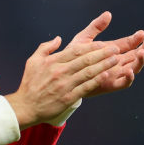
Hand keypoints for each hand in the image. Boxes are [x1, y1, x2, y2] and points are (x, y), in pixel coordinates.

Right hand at [5, 37, 119, 129]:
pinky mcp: (69, 97)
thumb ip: (45, 47)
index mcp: (52, 61)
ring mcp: (65, 85)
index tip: (102, 43)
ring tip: (116, 60)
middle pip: (85, 60)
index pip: (75, 51)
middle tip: (115, 49)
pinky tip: (106, 75)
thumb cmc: (30, 82)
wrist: (27, 105)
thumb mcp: (33, 60)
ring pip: (88, 73)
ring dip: (104, 65)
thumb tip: (59, 39)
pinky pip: (86, 87)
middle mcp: (60, 71)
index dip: (91, 47)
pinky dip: (97, 80)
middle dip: (102, 54)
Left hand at [65, 11, 143, 96]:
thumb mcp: (84, 38)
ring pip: (133, 69)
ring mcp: (114, 74)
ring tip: (142, 53)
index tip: (141, 33)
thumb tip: (108, 13)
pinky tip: (130, 71)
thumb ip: (96, 27)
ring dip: (139, 62)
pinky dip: (128, 78)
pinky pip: (123, 83)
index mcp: (110, 51)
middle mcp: (115, 63)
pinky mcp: (109, 84)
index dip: (135, 39)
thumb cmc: (74, 55)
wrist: (65, 73)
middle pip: (134, 56)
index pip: (127, 44)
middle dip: (143, 49)